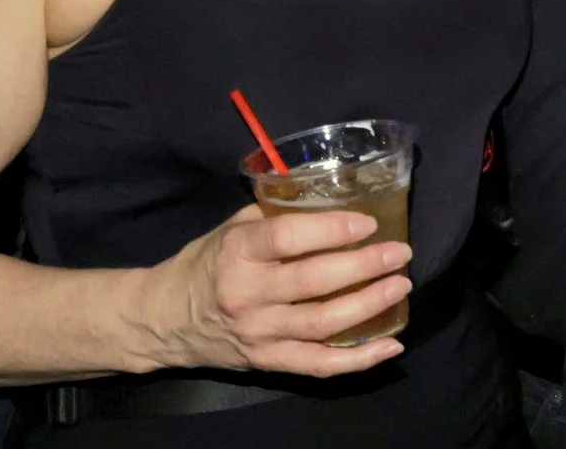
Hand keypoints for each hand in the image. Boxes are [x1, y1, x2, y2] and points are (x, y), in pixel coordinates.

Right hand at [150, 203, 412, 376]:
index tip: (369, 222)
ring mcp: (258, 333)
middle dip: (364, 266)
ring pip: (322, 325)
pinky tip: (390, 346)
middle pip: (313, 283)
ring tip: (400, 285)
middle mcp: (247, 294)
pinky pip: (318, 365)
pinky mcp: (267, 362)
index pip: (288, 239)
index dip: (332, 229)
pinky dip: (358, 360)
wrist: (165, 320)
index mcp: (237, 252)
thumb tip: (335, 199)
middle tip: (400, 252)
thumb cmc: (208, 263)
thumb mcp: (233, 228)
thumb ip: (278, 215)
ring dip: (369, 306)